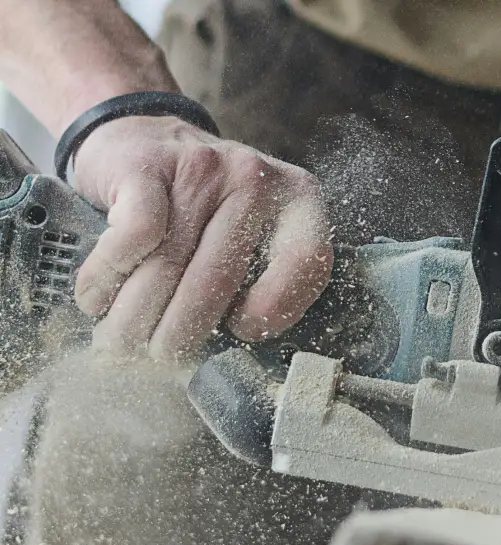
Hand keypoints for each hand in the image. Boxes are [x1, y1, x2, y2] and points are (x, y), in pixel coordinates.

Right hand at [72, 116, 332, 361]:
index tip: (239, 331)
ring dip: (137, 317)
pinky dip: (109, 276)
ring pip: (169, 265)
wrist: (144, 134)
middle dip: (181, 333)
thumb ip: (259, 275)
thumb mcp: (252, 231)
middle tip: (159, 360)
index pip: (308, 262)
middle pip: (219, 278)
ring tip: (120, 344)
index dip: (276, 309)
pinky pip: (133, 238)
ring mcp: (201, 169)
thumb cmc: (203, 206)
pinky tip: (97, 298)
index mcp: (299, 200)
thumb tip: (227, 349)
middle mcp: (256, 180)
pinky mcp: (146, 166)